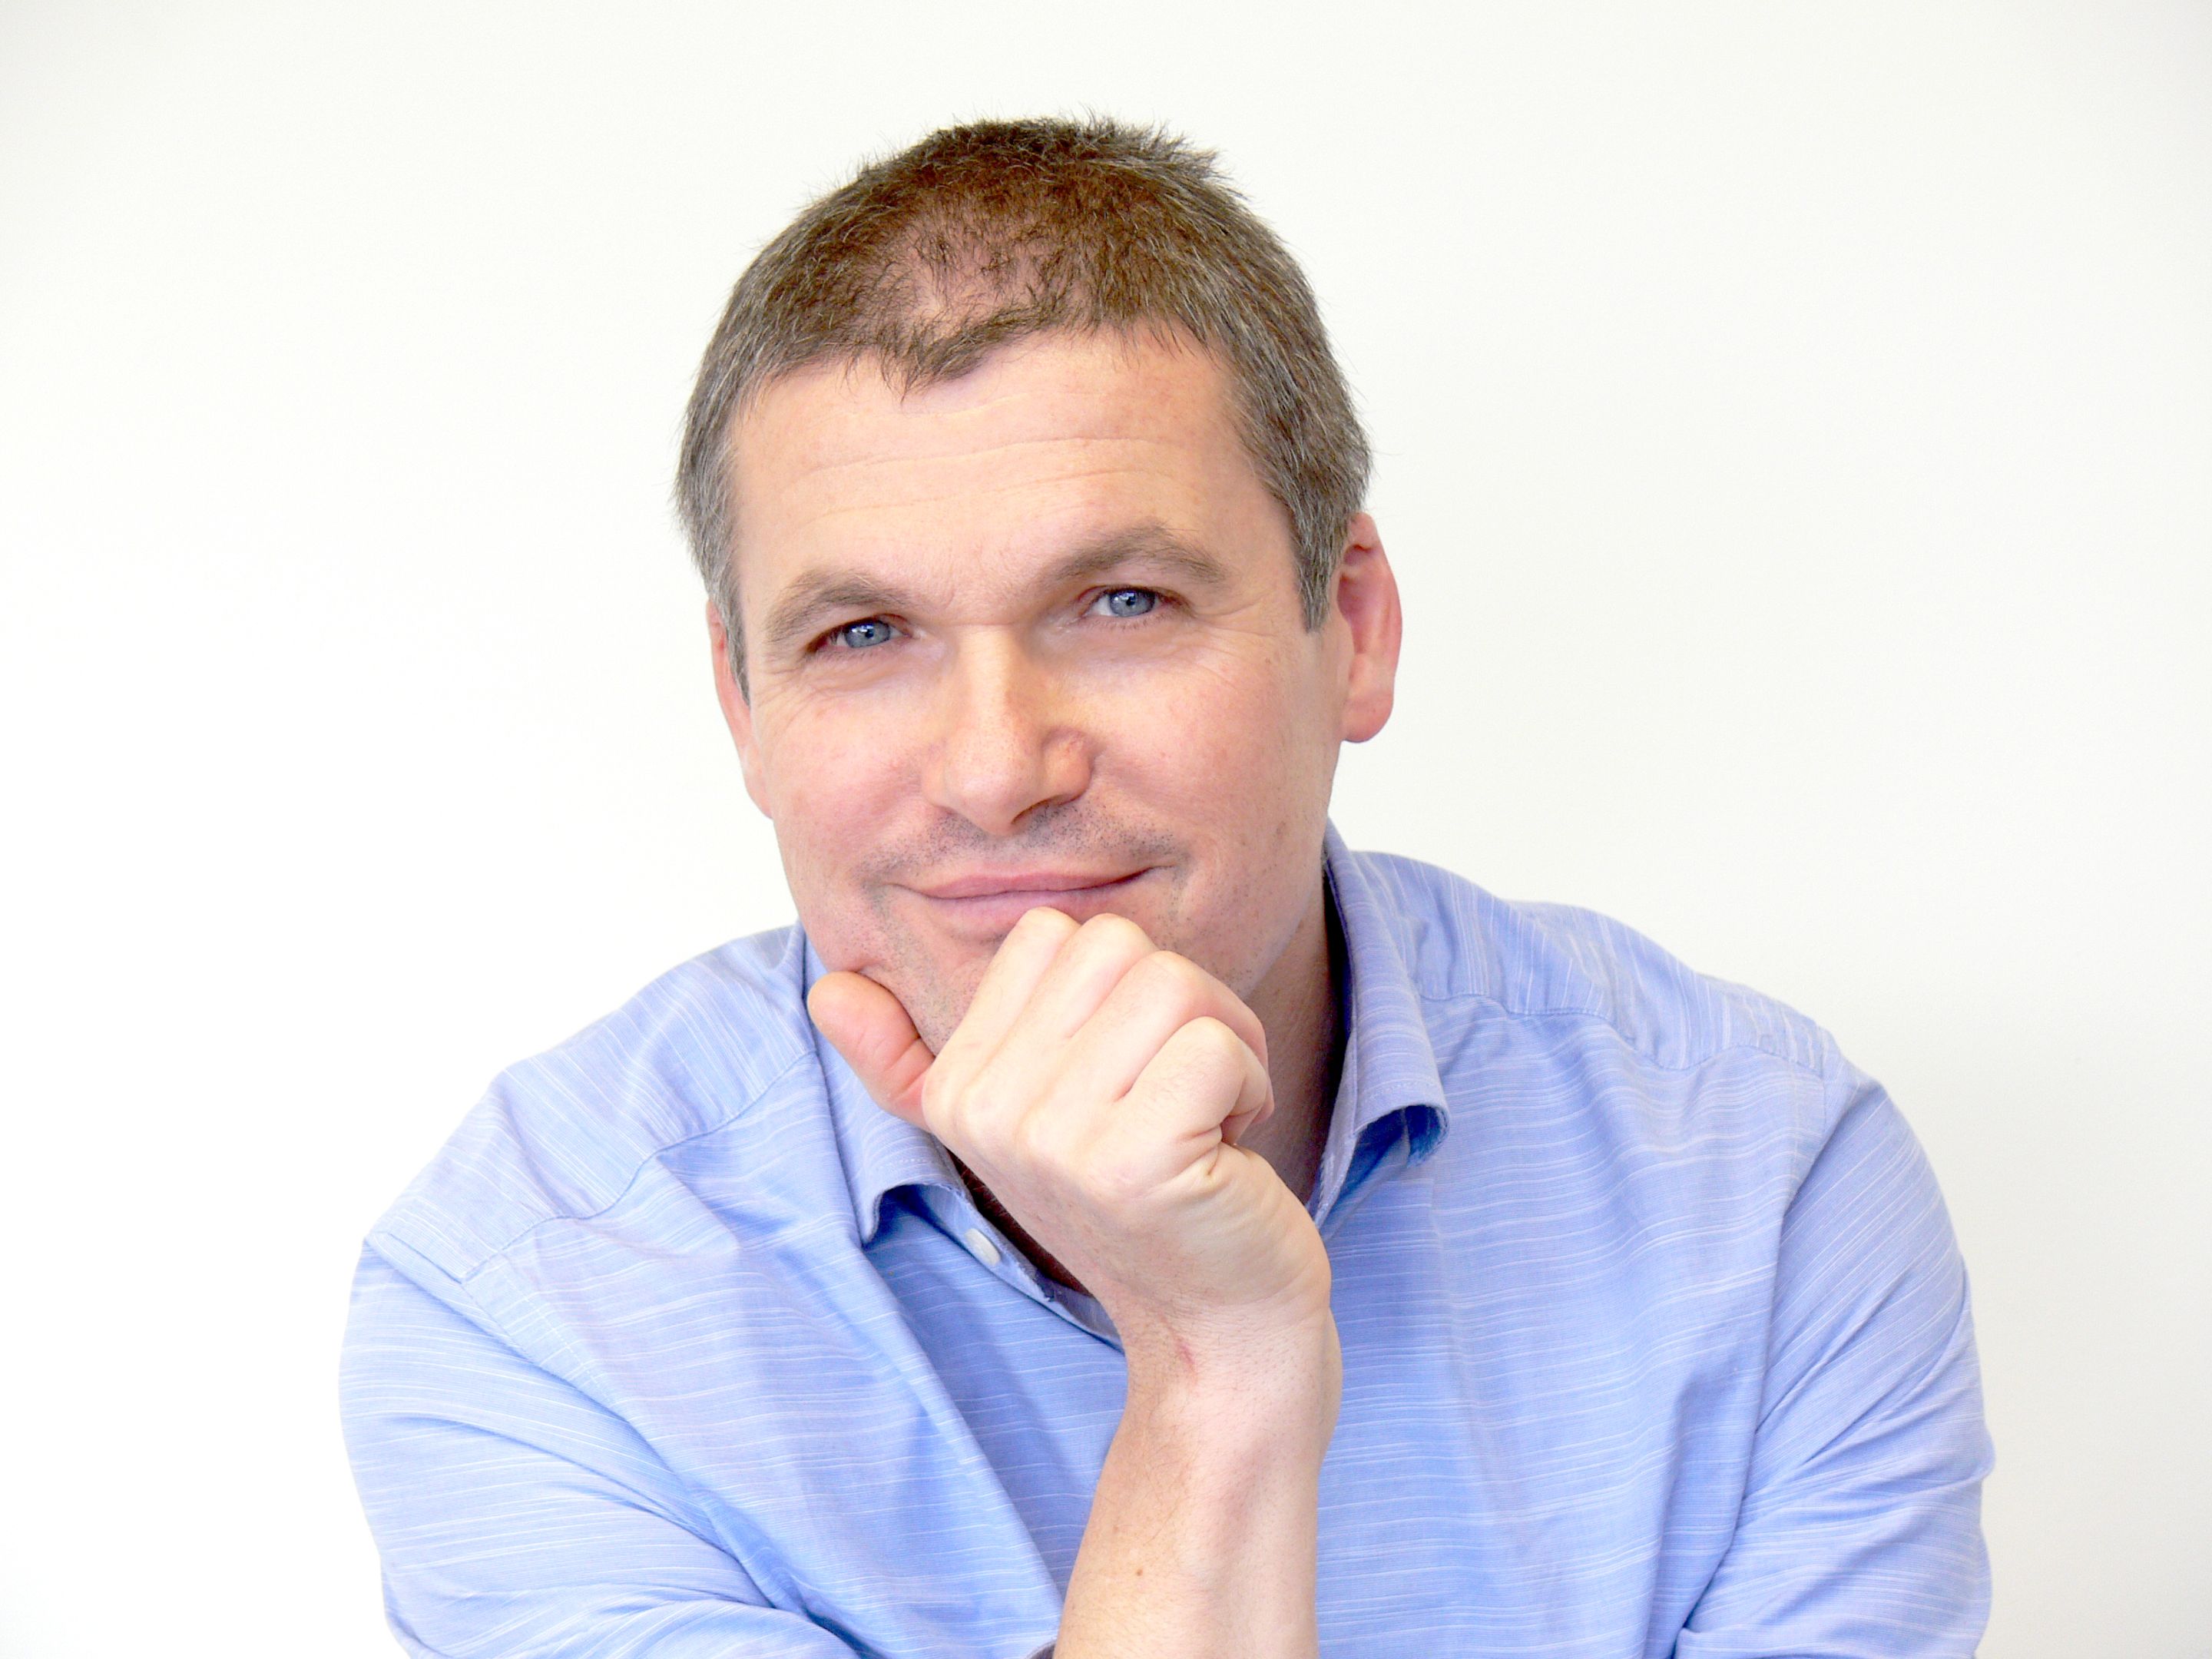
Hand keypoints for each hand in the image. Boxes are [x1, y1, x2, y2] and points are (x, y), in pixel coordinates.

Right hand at [808, 908, 1334, 1375]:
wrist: (1213, 1327)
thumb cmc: (1135, 1205)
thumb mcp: (1014, 1128)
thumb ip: (912, 1062)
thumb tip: (827, 989)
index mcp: (958, 1087)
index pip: (1052, 935)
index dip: (1118, 993)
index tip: (1128, 1081)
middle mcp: (988, 1110)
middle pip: (1116, 946)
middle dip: (1184, 1009)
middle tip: (1183, 1099)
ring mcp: (1054, 1139)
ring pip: (1173, 983)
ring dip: (1225, 1044)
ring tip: (1207, 1121)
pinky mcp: (1135, 1162)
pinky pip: (1216, 1044)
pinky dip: (1249, 1084)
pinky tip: (1228, 1151)